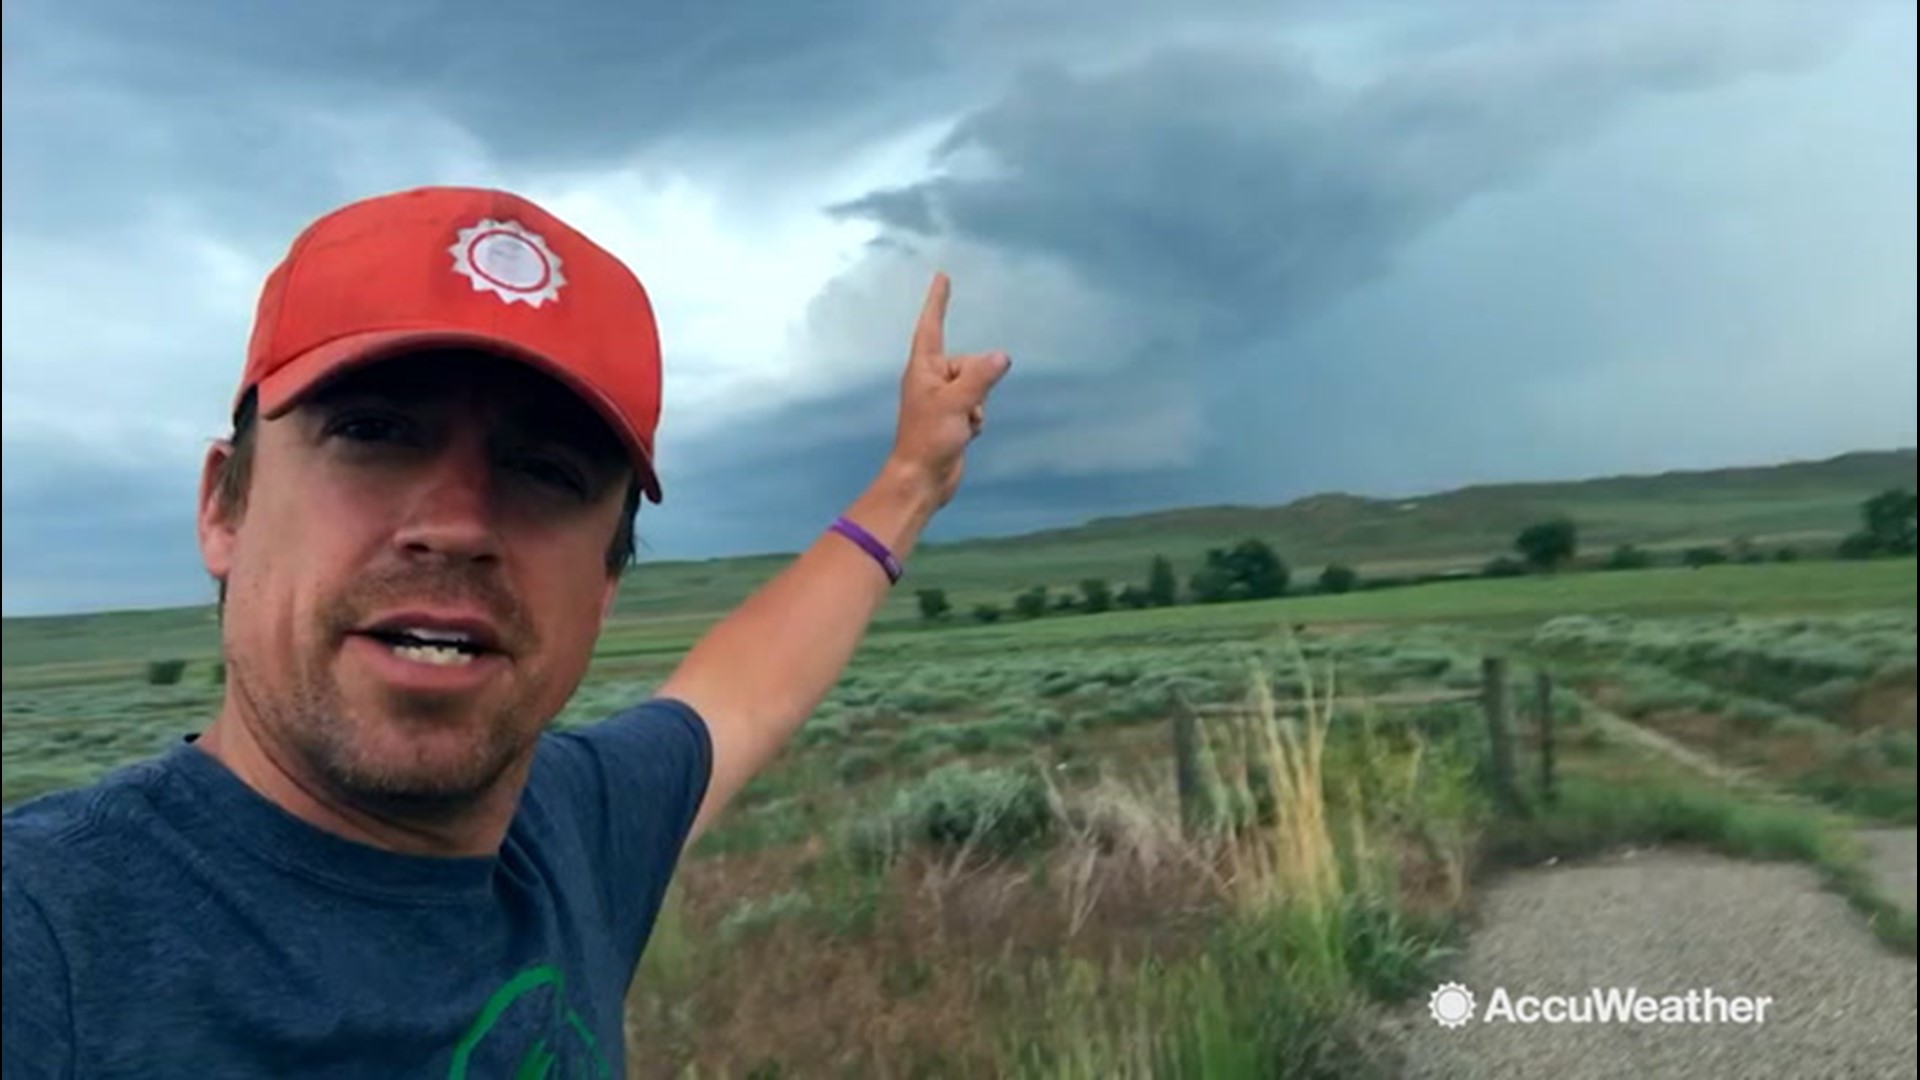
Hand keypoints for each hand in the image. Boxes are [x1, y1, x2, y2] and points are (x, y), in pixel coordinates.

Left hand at [888, 271, 1011, 509]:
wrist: (922, 478)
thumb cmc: (928, 438)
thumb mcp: (957, 403)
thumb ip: (980, 377)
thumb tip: (1001, 356)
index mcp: (923, 368)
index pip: (932, 325)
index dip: (938, 301)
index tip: (942, 277)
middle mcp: (931, 378)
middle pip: (968, 363)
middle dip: (975, 384)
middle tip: (961, 410)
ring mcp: (942, 398)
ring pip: (977, 386)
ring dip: (977, 405)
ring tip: (959, 426)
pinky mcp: (951, 417)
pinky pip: (976, 406)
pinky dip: (976, 418)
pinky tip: (964, 435)